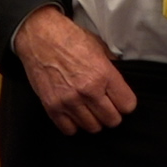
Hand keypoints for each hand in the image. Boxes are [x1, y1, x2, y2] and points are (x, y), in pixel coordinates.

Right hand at [13, 7, 136, 135]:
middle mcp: (87, 90)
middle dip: (112, 114)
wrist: (39, 36)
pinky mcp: (52, 106)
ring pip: (92, 128)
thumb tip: (120, 82)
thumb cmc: (68, 39)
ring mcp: (69, 101)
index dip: (125, 103)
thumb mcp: (99, 46)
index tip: (120, 100)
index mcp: (103, 74)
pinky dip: (74, 124)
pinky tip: (74, 113)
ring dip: (93, 120)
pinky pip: (69, 130)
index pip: (127, 105)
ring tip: (89, 109)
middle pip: (112, 120)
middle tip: (106, 106)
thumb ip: (112, 67)